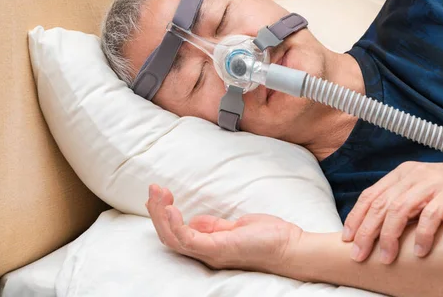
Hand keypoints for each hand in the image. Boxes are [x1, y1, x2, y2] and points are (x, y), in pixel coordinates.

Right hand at [146, 184, 302, 271]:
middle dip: (156, 212)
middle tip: (153, 189)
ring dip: (160, 215)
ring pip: (172, 239)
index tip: (157, 196)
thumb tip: (193, 220)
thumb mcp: (235, 227)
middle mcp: (204, 252)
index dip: (162, 216)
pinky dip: (175, 224)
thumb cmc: (266, 238)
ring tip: (157, 194)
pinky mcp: (217, 249)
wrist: (289, 247)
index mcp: (207, 245)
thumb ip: (213, 226)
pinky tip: (171, 208)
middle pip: (168, 237)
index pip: (175, 234)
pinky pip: (188, 240)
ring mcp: (209, 253)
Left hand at [342, 158, 442, 263]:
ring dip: (389, 236)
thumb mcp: (421, 188)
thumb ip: (401, 200)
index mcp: (402, 174)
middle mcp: (414, 176)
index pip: (371, 195)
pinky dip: (423, 235)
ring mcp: (434, 183)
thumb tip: (374, 227)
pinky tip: (420, 252)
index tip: (347, 239)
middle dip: (367, 231)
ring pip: (400, 209)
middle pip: (381, 204)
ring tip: (386, 258)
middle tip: (359, 254)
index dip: (356, 217)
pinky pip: (432, 215)